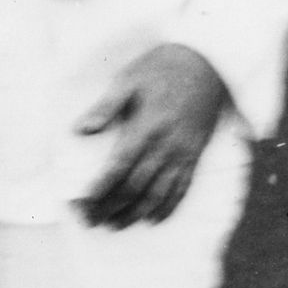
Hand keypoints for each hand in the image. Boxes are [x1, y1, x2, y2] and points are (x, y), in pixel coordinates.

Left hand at [74, 43, 227, 228]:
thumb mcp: (129, 79)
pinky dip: (167, 208)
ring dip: (134, 214)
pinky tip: (152, 219)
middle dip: (110, 208)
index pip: (117, 169)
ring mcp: (183, 153)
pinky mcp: (196, 155)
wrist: (208, 62)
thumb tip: (79, 131)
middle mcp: (166, 145)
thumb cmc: (162, 67)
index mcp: (146, 126)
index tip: (80, 205)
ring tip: (114, 226)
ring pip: (157, 194)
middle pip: (134, 187)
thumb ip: (105, 108)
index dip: (98, 191)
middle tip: (89, 221)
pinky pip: (182, 189)